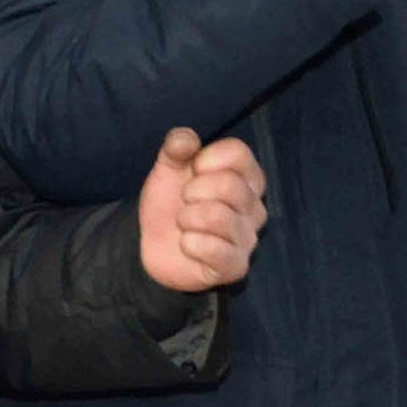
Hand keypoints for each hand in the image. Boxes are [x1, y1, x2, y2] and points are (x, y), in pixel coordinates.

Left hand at [138, 129, 268, 293]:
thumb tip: (186, 139)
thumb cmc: (170, 201)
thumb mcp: (168, 168)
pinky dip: (190, 244)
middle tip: (184, 200)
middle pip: (231, 185)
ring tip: (183, 222)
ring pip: (219, 217)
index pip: (239, 153)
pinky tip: (187, 244)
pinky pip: (216, 250)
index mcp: (244, 178)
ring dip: (187, 218)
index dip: (208, 158)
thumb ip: (176, 147)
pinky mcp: (236, 267)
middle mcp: (254, 207)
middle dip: (193, 190)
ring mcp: (248, 239)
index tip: (193, 169)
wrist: (152, 244)